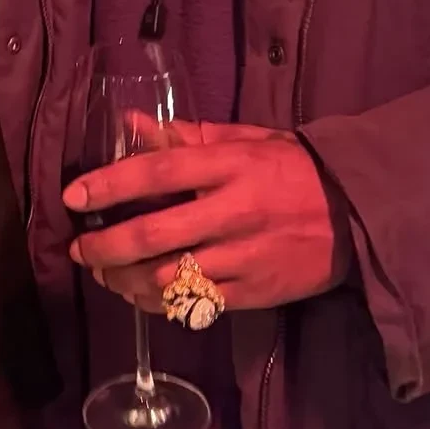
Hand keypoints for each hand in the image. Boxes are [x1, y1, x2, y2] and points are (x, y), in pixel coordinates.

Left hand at [62, 122, 352, 312]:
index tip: (73, 195)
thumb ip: (185, 135)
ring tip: (104, 273)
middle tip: (79, 248)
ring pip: (169, 278)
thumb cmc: (292, 168)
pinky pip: (196, 306)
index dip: (110, 184)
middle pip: (154, 233)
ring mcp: (244, 257)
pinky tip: (141, 295)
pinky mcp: (255, 294)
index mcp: (229, 165)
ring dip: (125, 279)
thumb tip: (131, 122)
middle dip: (105, 244)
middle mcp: (232, 212)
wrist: (356, 214)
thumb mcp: (245, 139)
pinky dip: (161, 304)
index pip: (157, 172)